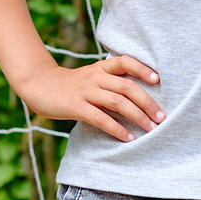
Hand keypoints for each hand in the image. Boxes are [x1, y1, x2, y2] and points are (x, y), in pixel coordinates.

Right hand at [19, 54, 163, 142]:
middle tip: (161, 117)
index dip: (142, 69)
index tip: (157, 79)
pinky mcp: (76, 106)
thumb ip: (110, 82)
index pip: (125, 62)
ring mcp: (86, 91)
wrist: (39, 85)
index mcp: (100, 67)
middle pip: (127, 86)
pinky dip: (117, 129)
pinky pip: (101, 118)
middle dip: (148, 102)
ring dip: (137, 116)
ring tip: (151, 128)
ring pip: (118, 102)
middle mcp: (95, 77)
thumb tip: (137, 96)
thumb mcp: (91, 77)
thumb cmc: (70, 85)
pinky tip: (128, 138)